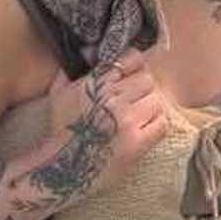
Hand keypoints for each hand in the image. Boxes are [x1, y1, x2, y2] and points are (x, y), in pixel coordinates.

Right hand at [43, 49, 168, 197]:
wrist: (61, 168)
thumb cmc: (60, 130)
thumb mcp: (59, 92)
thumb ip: (72, 69)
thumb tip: (89, 51)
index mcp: (97, 83)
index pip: (132, 59)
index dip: (134, 65)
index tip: (130, 74)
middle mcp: (114, 99)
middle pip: (147, 80)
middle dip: (141, 88)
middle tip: (134, 99)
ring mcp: (127, 122)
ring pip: (156, 101)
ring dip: (149, 106)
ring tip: (139, 115)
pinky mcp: (137, 144)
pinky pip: (161, 124)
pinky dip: (156, 124)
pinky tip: (144, 128)